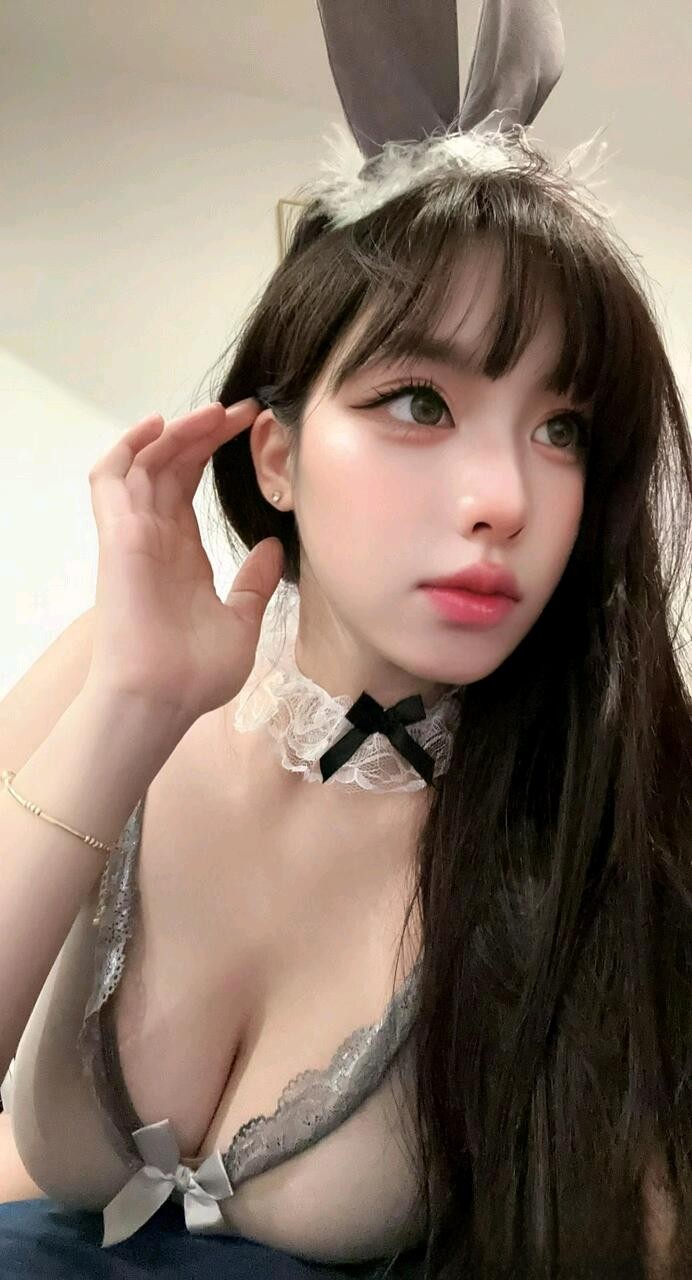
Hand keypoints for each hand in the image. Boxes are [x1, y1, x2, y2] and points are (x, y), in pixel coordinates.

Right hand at [85, 399, 283, 723]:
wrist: (163, 699)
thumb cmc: (194, 674)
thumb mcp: (242, 622)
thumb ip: (253, 583)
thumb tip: (271, 546)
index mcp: (182, 553)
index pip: (190, 485)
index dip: (214, 451)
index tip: (253, 429)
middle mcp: (155, 536)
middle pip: (172, 464)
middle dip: (205, 431)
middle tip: (246, 411)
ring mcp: (134, 533)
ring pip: (146, 461)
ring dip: (179, 431)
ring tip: (217, 414)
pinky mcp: (119, 534)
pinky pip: (112, 477)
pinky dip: (129, 446)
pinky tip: (161, 424)